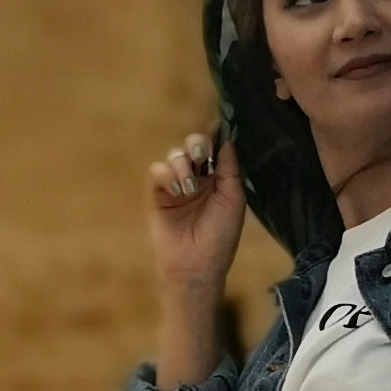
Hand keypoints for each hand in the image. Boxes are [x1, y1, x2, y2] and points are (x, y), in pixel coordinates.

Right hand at [147, 128, 244, 293]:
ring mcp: (176, 186)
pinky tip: (175, 188)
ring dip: (181, 163)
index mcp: (219, 180)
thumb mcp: (233, 201)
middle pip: (194, 147)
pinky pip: (158, 172)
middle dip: (196, 144)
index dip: (215, 137)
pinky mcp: (158, 195)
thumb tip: (227, 141)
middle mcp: (198, 179)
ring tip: (188, 184)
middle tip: (200, 154)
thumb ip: (229, 170)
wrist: (196, 265)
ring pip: (175, 156)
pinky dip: (165, 174)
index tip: (218, 124)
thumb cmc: (220, 236)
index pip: (215, 152)